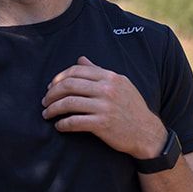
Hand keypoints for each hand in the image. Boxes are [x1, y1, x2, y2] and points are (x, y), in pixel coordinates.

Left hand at [41, 55, 167, 159]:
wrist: (146, 132)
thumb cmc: (132, 108)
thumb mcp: (120, 84)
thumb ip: (99, 71)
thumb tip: (81, 59)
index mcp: (110, 77)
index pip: (76, 71)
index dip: (59, 78)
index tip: (51, 86)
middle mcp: (107, 89)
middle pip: (69, 85)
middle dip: (52, 93)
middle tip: (45, 101)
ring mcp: (104, 107)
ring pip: (69, 103)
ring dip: (53, 108)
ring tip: (46, 113)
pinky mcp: (102, 124)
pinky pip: (75, 122)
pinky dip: (63, 124)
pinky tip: (59, 126)